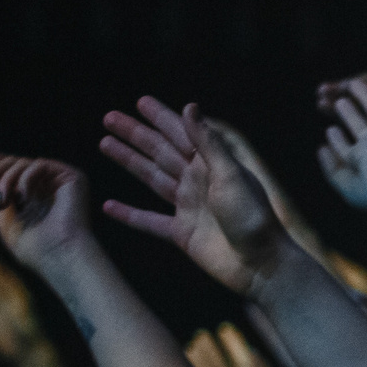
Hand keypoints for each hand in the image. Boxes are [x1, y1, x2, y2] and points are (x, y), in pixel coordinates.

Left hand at [0, 154, 98, 274]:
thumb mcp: (6, 224)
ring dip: (6, 179)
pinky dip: (25, 178)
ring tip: (4, 201)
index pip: (15, 170)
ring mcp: (61, 182)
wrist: (61, 257)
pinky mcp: (73, 178)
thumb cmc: (38, 251)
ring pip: (24, 162)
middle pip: (15, 162)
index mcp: (37, 198)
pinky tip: (25, 198)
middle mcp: (50, 188)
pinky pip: (39, 164)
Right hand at [99, 97, 290, 294]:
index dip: (161, 118)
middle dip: (136, 135)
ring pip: (152, 179)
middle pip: (160, 152)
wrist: (262, 264)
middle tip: (109, 118)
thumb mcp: (231, 175)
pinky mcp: (182, 233)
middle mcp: (198, 183)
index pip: (182, 135)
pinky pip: (149, 222)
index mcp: (212, 166)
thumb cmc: (253, 218)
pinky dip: (129, 214)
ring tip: (105, 143)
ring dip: (130, 161)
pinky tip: (108, 206)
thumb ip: (209, 142)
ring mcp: (189, 207)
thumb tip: (190, 106)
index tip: (141, 102)